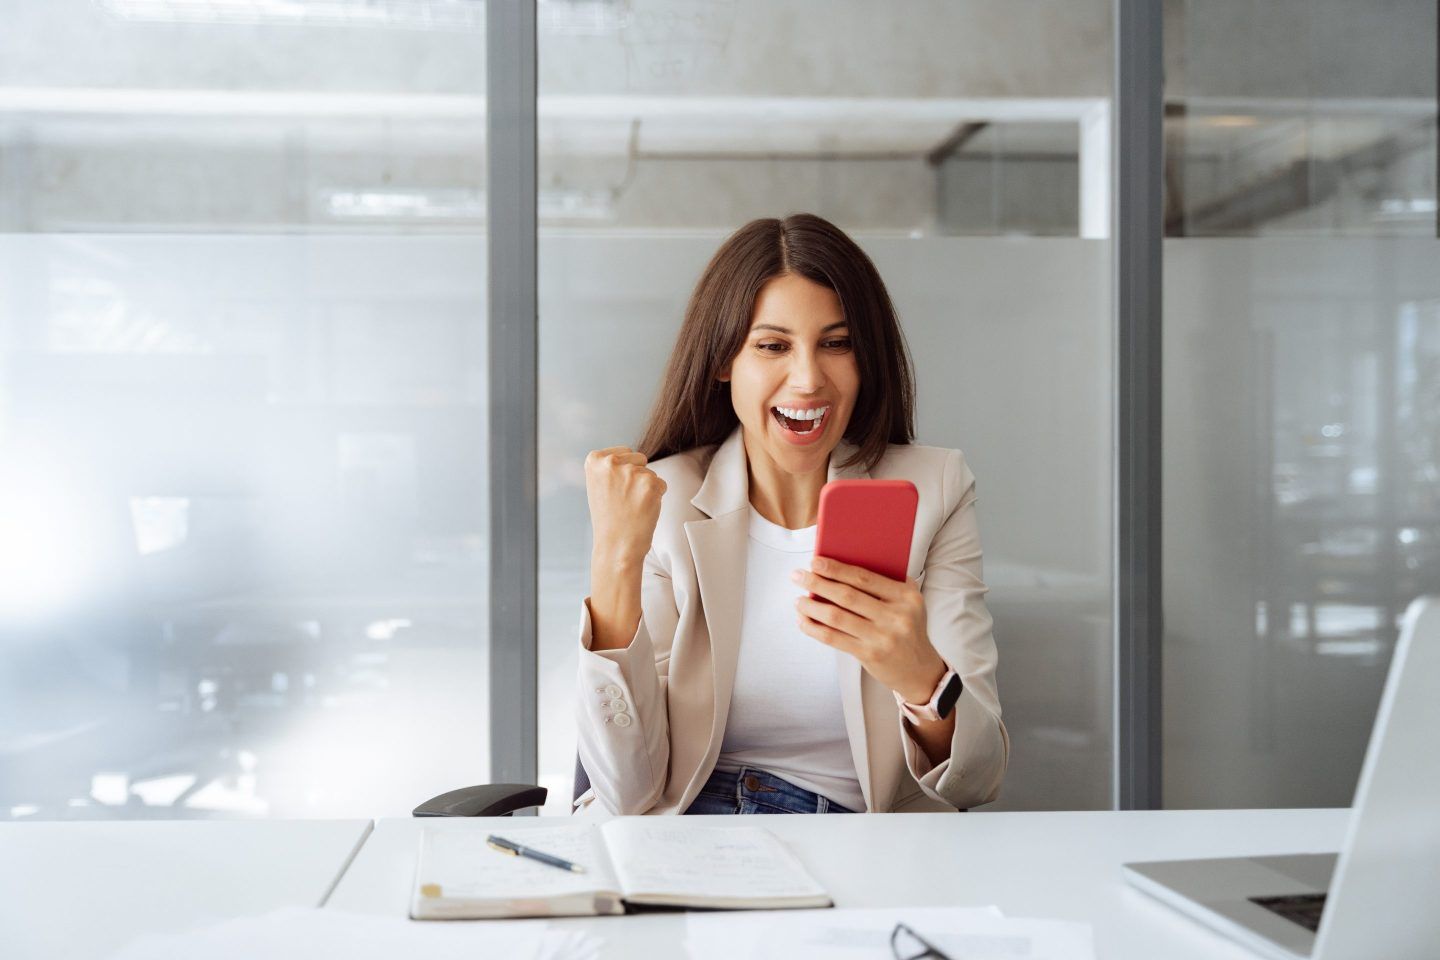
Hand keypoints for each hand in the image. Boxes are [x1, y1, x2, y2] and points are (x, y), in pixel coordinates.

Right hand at [584, 446, 666, 566]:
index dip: (624, 472)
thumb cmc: (608, 519)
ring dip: (646, 489)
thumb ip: (610, 467)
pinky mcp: (650, 484)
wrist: (615, 546)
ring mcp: (631, 473)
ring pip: (651, 473)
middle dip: (636, 477)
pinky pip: (661, 484)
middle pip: (639, 459)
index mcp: (595, 460)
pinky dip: (656, 497)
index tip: (613, 489)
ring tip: (631, 507)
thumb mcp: (598, 485)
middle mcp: (611, 463)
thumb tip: (633, 458)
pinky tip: (642, 510)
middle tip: (624, 500)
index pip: (624, 451)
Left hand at [792, 557, 945, 702]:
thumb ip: (884, 586)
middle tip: (798, 576)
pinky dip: (814, 628)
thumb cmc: (906, 629)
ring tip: (798, 600)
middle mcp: (896, 616)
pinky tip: (804, 620)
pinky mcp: (870, 655)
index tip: (815, 561)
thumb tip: (839, 568)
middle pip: (847, 595)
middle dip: (818, 583)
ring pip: (837, 617)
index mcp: (906, 596)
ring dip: (812, 606)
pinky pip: (834, 638)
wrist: (920, 670)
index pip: (864, 577)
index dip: (836, 569)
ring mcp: (883, 637)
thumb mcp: (907, 604)